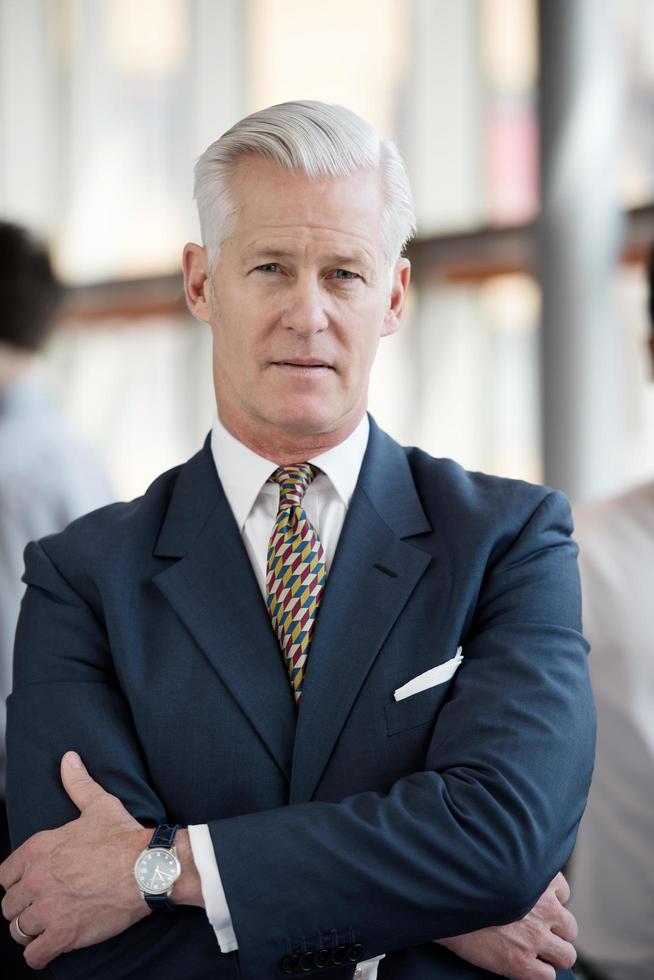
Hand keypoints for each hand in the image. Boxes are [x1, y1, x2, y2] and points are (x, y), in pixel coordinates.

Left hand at [0, 752, 150, 969]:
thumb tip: (69, 758)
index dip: (17, 882)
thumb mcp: (98, 805)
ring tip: (46, 928)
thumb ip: (77, 783)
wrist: (148, 868)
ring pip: (17, 930)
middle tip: (42, 907)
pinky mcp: (62, 935)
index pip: (4, 876)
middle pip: (8, 906)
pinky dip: (40, 954)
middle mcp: (35, 880)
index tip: (32, 885)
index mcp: (38, 850)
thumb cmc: (124, 837)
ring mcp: (47, 910)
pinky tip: (51, 947)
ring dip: (30, 931)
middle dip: (22, 908)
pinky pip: (34, 956)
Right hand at [436, 872, 576, 978]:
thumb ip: (516, 873)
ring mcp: (535, 937)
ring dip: (553, 955)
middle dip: (556, 932)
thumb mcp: (495, 864)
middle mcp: (543, 907)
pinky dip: (538, 973)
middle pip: (570, 928)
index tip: (536, 907)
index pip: (563, 895)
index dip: (550, 903)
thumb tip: (521, 883)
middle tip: (537, 934)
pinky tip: (523, 966)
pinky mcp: (522, 963)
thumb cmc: (463, 880)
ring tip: (534, 953)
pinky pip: (548, 976)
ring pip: (566, 955)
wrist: (443, 901)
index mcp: (538, 879)